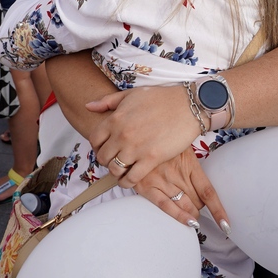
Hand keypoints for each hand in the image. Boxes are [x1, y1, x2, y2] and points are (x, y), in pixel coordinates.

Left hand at [85, 84, 203, 187]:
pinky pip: (131, 178)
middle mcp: (122, 135)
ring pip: (115, 170)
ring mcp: (136, 148)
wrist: (188, 105)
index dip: (98, 146)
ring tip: (123, 170)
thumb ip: (108, 101)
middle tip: (115, 160)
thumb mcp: (132, 94)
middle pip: (103, 157)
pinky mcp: (151, 159)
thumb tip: (88, 106)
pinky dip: (127, 182)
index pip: (94, 139)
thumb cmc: (162, 98)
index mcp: (115, 119)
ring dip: (116, 172)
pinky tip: (130, 180)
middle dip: (107, 160)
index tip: (105, 148)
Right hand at [132, 148, 227, 229]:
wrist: (137, 133)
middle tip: (197, 205)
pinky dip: (179, 216)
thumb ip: (192, 164)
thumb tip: (205, 183)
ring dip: (191, 213)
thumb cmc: (163, 141)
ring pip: (184, 206)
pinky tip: (188, 222)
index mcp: (189, 163)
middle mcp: (177, 173)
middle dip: (200, 207)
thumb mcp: (183, 147)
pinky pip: (165, 206)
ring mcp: (162, 181)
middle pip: (197, 201)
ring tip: (191, 213)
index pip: (208, 192)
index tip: (226, 225)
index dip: (218, 210)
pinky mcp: (146, 186)